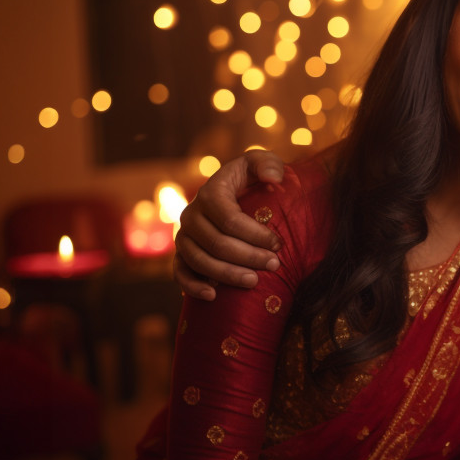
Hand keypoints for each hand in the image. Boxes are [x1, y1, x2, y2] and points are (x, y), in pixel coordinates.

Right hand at [174, 150, 285, 299]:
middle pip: (216, 243)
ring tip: (254, 281)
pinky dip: (193, 286)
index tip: (279, 244)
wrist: (233, 195)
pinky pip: (180, 272)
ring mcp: (183, 236)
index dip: (255, 234)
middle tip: (274, 265)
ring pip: (199, 260)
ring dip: (227, 274)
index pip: (229, 218)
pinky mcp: (181, 254)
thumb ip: (268, 164)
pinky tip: (213, 296)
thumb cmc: (252, 180)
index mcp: (210, 192)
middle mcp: (191, 214)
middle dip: (248, 256)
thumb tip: (273, 177)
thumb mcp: (262, 164)